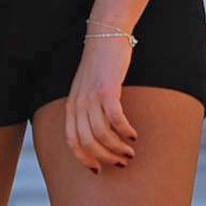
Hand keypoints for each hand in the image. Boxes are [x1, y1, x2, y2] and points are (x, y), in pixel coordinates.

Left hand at [61, 32, 139, 172]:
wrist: (105, 35)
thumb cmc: (100, 66)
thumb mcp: (87, 89)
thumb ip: (88, 110)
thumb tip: (98, 135)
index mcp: (71, 106)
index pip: (72, 142)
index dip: (84, 159)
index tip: (99, 170)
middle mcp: (78, 104)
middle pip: (87, 142)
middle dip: (105, 157)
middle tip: (122, 162)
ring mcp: (91, 97)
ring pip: (101, 133)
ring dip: (117, 148)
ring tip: (130, 153)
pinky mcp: (107, 89)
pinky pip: (115, 118)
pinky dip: (124, 130)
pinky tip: (134, 135)